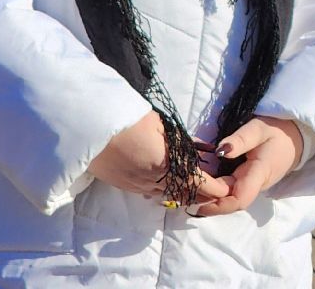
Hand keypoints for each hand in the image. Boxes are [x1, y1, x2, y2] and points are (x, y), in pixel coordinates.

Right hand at [88, 112, 228, 204]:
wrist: (90, 126)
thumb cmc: (129, 119)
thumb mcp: (163, 126)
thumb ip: (184, 142)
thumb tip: (203, 149)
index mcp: (165, 163)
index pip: (196, 182)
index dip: (212, 187)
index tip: (224, 189)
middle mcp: (152, 179)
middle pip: (182, 193)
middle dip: (200, 193)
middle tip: (214, 191)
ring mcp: (136, 184)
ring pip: (166, 195)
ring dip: (181, 193)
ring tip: (195, 189)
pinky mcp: (124, 185)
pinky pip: (149, 192)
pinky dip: (163, 190)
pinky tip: (168, 185)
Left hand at [191, 116, 302, 216]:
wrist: (296, 136)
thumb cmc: (277, 130)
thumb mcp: (258, 128)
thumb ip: (240, 140)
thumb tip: (221, 151)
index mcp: (259, 173)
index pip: (238, 199)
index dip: (217, 205)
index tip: (195, 199)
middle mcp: (256, 186)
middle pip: (230, 202)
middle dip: (207, 199)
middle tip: (182, 189)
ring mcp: (253, 186)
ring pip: (229, 199)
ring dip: (209, 196)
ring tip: (187, 186)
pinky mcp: (249, 183)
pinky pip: (231, 192)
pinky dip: (215, 189)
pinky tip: (201, 181)